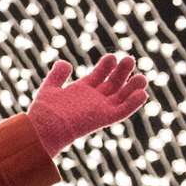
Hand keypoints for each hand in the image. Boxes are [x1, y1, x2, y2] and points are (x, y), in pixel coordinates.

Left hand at [27, 54, 148, 158]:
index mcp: (81, 92)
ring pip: (121, 97)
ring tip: (141, 77)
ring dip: (132, 87)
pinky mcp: (104, 119)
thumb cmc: (43, 112)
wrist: (44, 128)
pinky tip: (142, 94)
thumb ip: (58, 75)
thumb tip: (65, 63)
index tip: (112, 56)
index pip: (98, 76)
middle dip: (122, 72)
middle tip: (130, 59)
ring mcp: (99, 109)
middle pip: (112, 84)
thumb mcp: (50, 88)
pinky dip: (133, 104)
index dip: (106, 66)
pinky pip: (122, 112)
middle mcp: (92, 100)